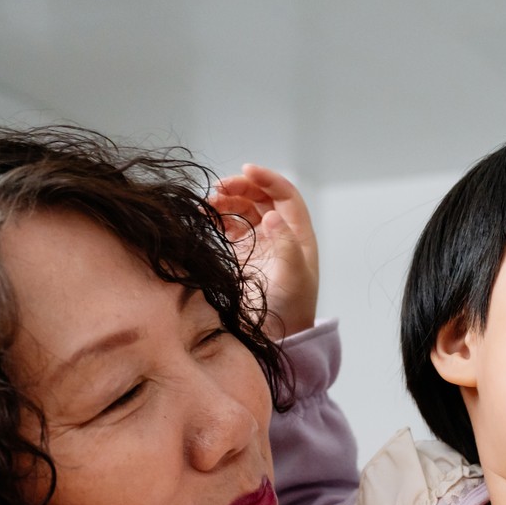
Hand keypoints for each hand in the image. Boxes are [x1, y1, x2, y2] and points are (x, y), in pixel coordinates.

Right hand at [210, 164, 318, 340]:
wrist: (275, 334)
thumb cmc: (292, 307)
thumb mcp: (294, 277)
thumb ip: (286, 245)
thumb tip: (272, 215)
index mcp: (299, 235)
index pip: (285, 195)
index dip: (268, 179)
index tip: (246, 169)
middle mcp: (280, 234)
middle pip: (261, 198)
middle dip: (241, 187)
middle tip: (219, 189)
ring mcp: (260, 242)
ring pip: (243, 209)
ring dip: (227, 200)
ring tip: (209, 203)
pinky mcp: (241, 253)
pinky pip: (229, 226)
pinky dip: (218, 217)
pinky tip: (206, 216)